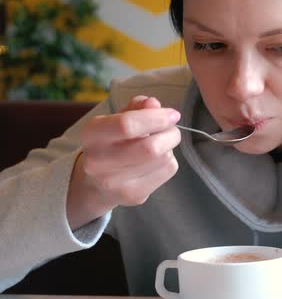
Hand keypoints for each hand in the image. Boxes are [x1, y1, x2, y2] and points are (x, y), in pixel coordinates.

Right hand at [67, 96, 180, 228]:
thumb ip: (135, 108)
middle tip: (172, 130)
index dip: (156, 117)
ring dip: (169, 148)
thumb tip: (153, 103)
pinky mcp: (133, 196)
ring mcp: (115, 183)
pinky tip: (157, 162)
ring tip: (160, 145)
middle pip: (150, 148)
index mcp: (91, 134)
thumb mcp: (116, 120)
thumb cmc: (111, 143)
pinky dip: (169, 162)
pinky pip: (167, 172)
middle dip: (170, 134)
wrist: (95, 184)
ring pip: (163, 159)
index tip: (173, 114)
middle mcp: (98, 161)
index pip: (126, 125)